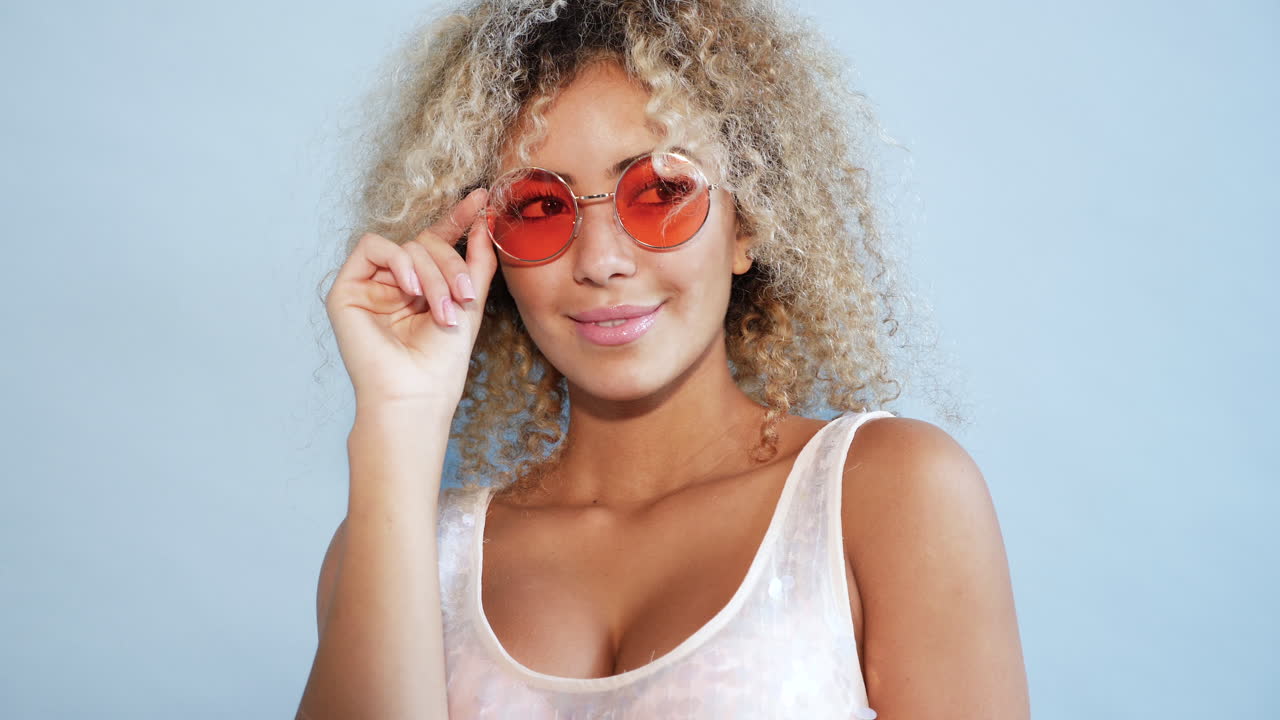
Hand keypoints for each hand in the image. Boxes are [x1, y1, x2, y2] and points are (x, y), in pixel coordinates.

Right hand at [325, 188, 495, 412]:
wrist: (416, 394)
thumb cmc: (441, 361)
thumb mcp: (469, 303)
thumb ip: (476, 260)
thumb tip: (483, 217)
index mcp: (421, 287)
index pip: (437, 242)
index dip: (457, 219)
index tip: (481, 199)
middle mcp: (393, 283)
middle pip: (425, 244)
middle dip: (450, 266)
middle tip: (463, 296)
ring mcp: (369, 286)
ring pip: (404, 246)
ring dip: (430, 274)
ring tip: (440, 309)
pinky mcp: (346, 290)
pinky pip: (371, 247)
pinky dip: (398, 262)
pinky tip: (411, 289)